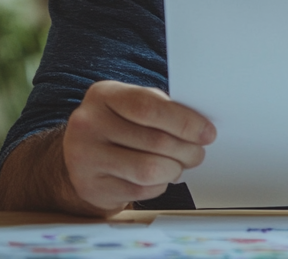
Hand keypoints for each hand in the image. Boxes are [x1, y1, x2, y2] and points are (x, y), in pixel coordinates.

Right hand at [61, 80, 215, 212]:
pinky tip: (159, 176)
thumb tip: (200, 127)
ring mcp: (85, 158)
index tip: (207, 132)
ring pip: (149, 170)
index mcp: (103, 95)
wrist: (80, 155)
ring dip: (174, 169)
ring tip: (179, 165)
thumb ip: (161, 109)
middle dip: (186, 149)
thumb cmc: (117, 125)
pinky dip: (159, 185)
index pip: (148, 107)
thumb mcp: (131, 105)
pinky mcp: (92, 188)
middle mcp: (88, 125)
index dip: (184, 122)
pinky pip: (140, 191)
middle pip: (154, 141)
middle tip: (198, 152)